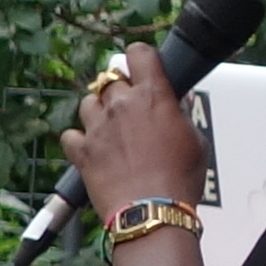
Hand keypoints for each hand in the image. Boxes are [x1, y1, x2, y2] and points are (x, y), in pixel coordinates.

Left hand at [63, 42, 202, 218]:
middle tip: (131, 107)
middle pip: (111, 79)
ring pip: (88, 103)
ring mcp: (97, 127)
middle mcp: (121, 105)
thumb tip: (175, 103)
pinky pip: (70, 135)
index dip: (139, 57)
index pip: (139, 54)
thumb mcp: (195, 140)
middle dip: (120, 90)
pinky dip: (78, 139)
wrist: (151, 211)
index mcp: (153, 96)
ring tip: (112, 128)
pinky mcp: (81, 151)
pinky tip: (91, 148)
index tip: (141, 65)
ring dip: (98, 111)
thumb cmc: (178, 179)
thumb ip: (180, 115)